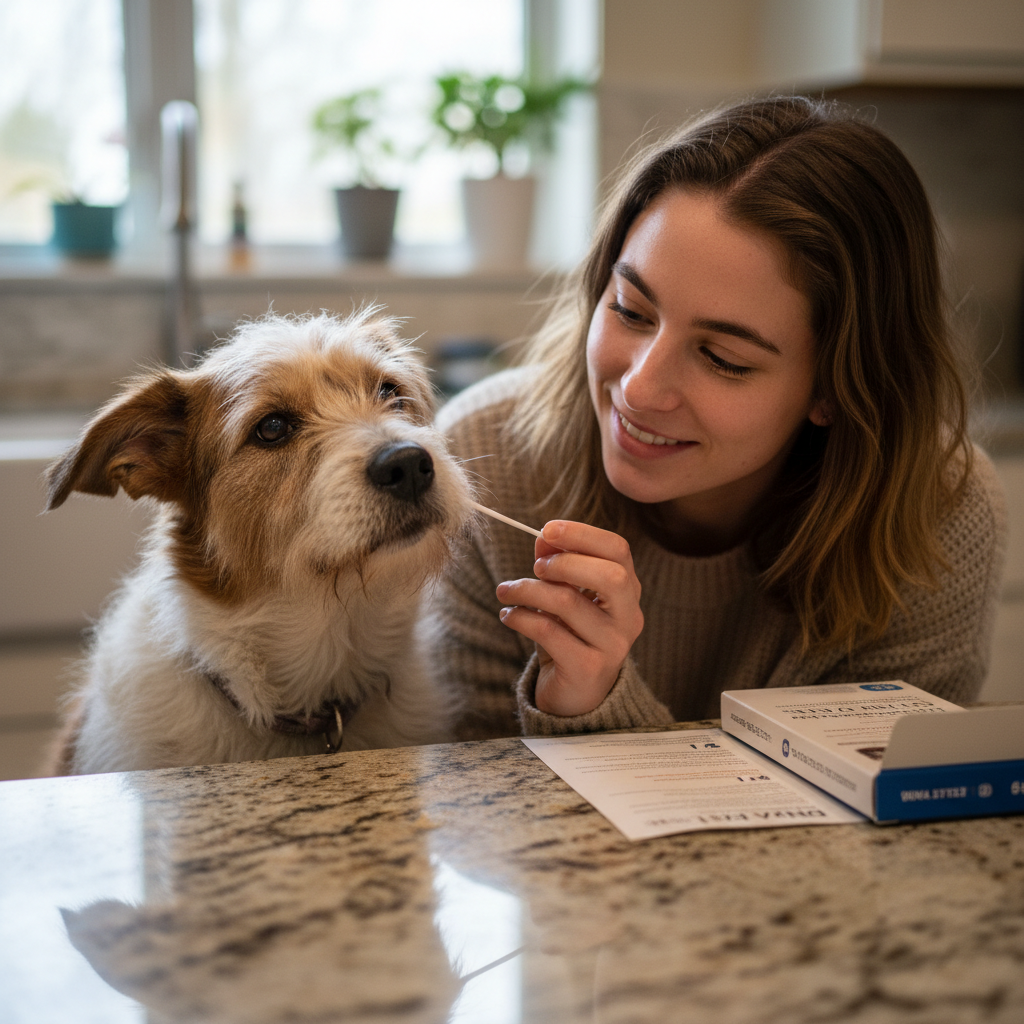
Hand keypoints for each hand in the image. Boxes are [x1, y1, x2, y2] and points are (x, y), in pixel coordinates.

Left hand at [495, 520, 643, 716]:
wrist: (576, 696)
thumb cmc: (571, 636)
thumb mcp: (566, 597)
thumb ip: (558, 565)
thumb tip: (544, 537)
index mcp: (627, 591)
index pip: (617, 550)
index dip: (582, 534)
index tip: (547, 530)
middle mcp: (628, 617)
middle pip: (610, 575)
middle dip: (566, 563)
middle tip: (536, 567)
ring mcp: (612, 645)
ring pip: (569, 603)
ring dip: (529, 590)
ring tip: (506, 592)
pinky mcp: (588, 668)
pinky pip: (549, 632)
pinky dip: (521, 617)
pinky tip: (508, 615)